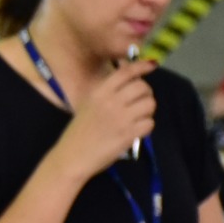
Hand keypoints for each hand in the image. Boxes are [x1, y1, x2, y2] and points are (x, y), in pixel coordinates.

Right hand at [51, 60, 155, 179]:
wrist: (72, 157)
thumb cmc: (78, 132)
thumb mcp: (88, 105)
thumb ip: (107, 94)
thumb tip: (131, 82)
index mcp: (99, 92)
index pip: (125, 73)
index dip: (141, 66)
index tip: (151, 66)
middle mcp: (111, 102)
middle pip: (142, 87)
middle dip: (146, 93)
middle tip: (140, 102)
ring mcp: (120, 118)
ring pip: (149, 104)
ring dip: (148, 111)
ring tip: (139, 118)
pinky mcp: (128, 134)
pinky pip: (149, 123)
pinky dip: (146, 127)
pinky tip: (137, 131)